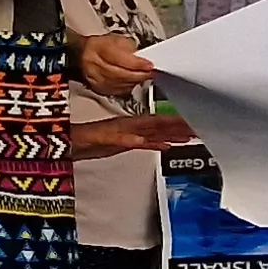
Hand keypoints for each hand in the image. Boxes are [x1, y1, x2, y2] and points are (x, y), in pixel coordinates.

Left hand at [68, 113, 194, 158]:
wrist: (67, 144)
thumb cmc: (81, 138)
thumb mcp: (101, 139)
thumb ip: (121, 139)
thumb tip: (140, 139)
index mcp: (128, 124)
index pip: (156, 122)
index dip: (174, 122)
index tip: (190, 122)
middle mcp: (131, 128)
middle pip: (161, 126)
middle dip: (180, 127)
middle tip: (200, 128)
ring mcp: (128, 135)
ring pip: (156, 134)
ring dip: (174, 135)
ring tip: (191, 135)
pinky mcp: (124, 143)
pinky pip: (146, 143)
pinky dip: (159, 144)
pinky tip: (168, 146)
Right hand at [76, 33, 157, 96]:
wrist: (83, 57)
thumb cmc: (101, 47)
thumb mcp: (116, 39)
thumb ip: (130, 47)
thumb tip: (142, 57)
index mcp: (97, 49)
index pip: (118, 59)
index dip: (136, 64)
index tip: (149, 65)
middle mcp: (94, 65)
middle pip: (120, 74)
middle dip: (139, 74)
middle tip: (151, 72)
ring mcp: (95, 79)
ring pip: (120, 84)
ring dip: (135, 81)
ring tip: (144, 76)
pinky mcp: (98, 89)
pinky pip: (117, 91)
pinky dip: (128, 86)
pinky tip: (133, 81)